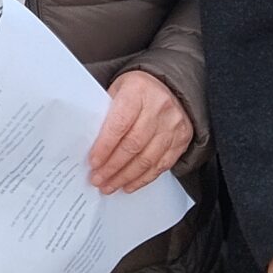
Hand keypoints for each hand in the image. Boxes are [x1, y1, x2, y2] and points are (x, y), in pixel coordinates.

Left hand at [86, 69, 191, 192]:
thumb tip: (91, 144)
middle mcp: (158, 108)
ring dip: (126, 177)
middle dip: (113, 166)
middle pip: (133, 145)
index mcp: (138, 91)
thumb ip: (106, 112)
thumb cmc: (137, 89)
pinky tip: (129, 185)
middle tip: (98, 179)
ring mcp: (172, 125)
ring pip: (147, 159)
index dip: (105, 146)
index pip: (120, 124)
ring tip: (109, 185)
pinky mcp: (181, 140)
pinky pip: (161, 165)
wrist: (171, 86)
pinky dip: (143, 178)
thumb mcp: (118, 89)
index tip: (93, 162)